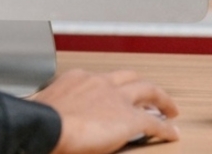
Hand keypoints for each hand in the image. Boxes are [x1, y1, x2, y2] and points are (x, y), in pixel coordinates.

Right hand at [28, 69, 179, 153]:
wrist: (48, 127)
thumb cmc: (40, 119)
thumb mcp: (44, 105)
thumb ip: (53, 104)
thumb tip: (41, 110)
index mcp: (78, 78)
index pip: (99, 78)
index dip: (110, 87)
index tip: (111, 94)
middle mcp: (100, 82)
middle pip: (129, 76)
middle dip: (141, 84)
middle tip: (151, 94)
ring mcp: (116, 98)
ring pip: (147, 90)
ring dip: (161, 98)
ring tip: (169, 108)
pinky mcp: (129, 118)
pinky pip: (155, 122)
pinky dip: (166, 128)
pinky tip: (171, 134)